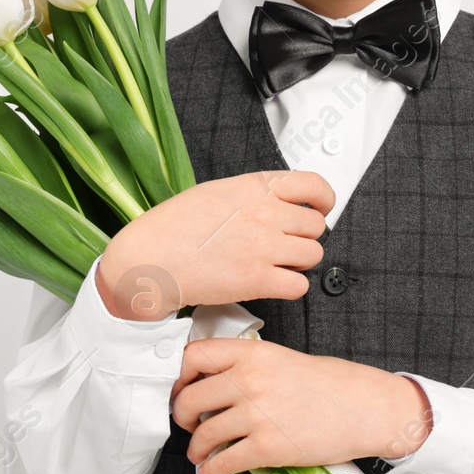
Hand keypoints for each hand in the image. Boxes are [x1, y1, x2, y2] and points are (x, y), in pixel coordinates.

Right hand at [96, 170, 334, 320]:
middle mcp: (263, 213)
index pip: (314, 185)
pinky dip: (290, 287)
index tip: (322, 209)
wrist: (149, 259)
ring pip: (313, 255)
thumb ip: (253, 194)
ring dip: (299, 263)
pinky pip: (299, 286)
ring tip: (277, 264)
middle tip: (287, 244)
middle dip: (304, 237)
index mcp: (254, 187)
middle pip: (316, 226)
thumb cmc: (174, 227)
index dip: (325, 200)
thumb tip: (279, 201)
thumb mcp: (216, 191)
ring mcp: (262, 246)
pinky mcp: (257, 279)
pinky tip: (272, 283)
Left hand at [170, 337, 431, 473]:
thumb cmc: (330, 384)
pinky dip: (211, 471)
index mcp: (252, 354)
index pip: (193, 357)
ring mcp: (256, 415)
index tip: (180, 388)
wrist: (365, 408)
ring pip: (202, 435)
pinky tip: (213, 470)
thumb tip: (212, 384)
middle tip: (189, 423)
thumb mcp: (282, 358)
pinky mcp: (266, 448)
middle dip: (182, 417)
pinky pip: (222, 463)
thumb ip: (246, 366)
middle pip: (189, 399)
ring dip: (196, 448)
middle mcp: (249, 380)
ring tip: (201, 452)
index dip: (179, 377)